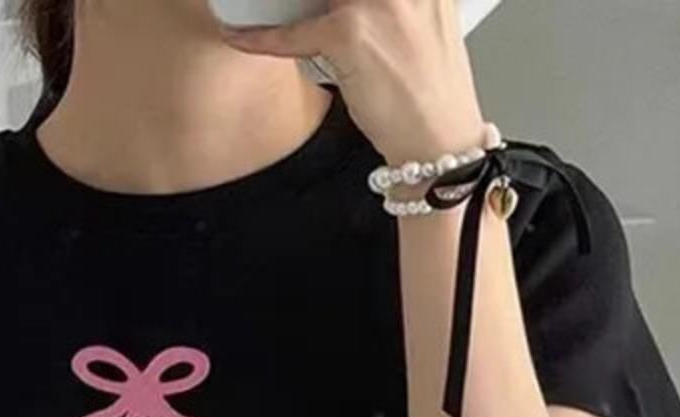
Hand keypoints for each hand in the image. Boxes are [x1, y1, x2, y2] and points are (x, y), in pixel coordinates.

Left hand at [216, 0, 486, 163]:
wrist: (437, 140)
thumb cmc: (428, 92)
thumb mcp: (422, 23)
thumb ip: (390, 2)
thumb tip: (337, 4)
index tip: (320, 2)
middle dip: (312, 0)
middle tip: (300, 8)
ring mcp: (376, 2)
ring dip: (284, 2)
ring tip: (268, 7)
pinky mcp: (348, 35)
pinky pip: (291, 32)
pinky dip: (260, 37)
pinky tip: (242, 36)